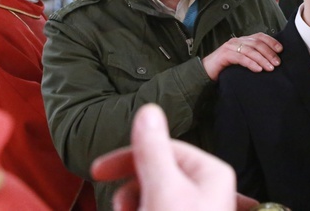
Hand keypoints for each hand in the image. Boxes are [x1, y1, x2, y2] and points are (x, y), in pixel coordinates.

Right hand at [91, 104, 236, 210]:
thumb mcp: (163, 190)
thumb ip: (153, 150)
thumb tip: (148, 109)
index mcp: (211, 172)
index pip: (164, 148)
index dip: (129, 156)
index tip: (98, 170)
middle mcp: (208, 188)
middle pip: (159, 172)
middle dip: (132, 186)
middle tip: (117, 205)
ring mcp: (199, 208)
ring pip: (157, 193)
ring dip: (136, 202)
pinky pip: (160, 207)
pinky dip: (144, 209)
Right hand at [202, 33, 282, 80]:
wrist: (205, 72)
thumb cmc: (226, 67)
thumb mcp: (242, 60)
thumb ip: (253, 57)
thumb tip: (271, 61)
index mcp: (242, 40)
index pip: (260, 37)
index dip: (271, 42)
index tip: (281, 50)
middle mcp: (237, 41)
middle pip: (257, 43)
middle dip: (269, 52)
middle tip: (278, 63)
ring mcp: (230, 47)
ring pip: (250, 50)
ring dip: (262, 59)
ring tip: (270, 68)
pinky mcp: (224, 55)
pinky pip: (241, 58)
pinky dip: (251, 63)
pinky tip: (258, 69)